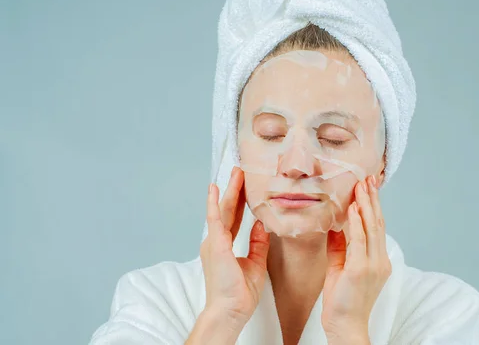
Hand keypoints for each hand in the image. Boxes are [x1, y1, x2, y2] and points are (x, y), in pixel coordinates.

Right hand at [193, 167, 270, 340]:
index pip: (235, 218)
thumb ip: (257, 243)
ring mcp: (214, 242)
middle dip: (235, 189)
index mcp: (225, 246)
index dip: (241, 201)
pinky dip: (215, 204)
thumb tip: (261, 224)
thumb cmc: (240, 294)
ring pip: (223, 210)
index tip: (246, 186)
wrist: (231, 311)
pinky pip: (215, 220)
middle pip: (228, 209)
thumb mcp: (255, 263)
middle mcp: (217, 241)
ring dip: (229, 190)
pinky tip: (215, 189)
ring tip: (235, 172)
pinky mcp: (215, 245)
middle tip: (240, 171)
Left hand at [321, 175, 391, 343]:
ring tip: (361, 185)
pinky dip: (356, 222)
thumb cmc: (343, 302)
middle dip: (372, 199)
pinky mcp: (360, 270)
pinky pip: (359, 240)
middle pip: (378, 223)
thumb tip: (334, 226)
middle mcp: (379, 260)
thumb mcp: (340, 268)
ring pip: (372, 227)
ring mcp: (372, 265)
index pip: (377, 227)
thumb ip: (340, 247)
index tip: (368, 187)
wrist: (346, 326)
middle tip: (368, 178)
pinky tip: (352, 207)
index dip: (373, 205)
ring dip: (366, 204)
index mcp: (378, 260)